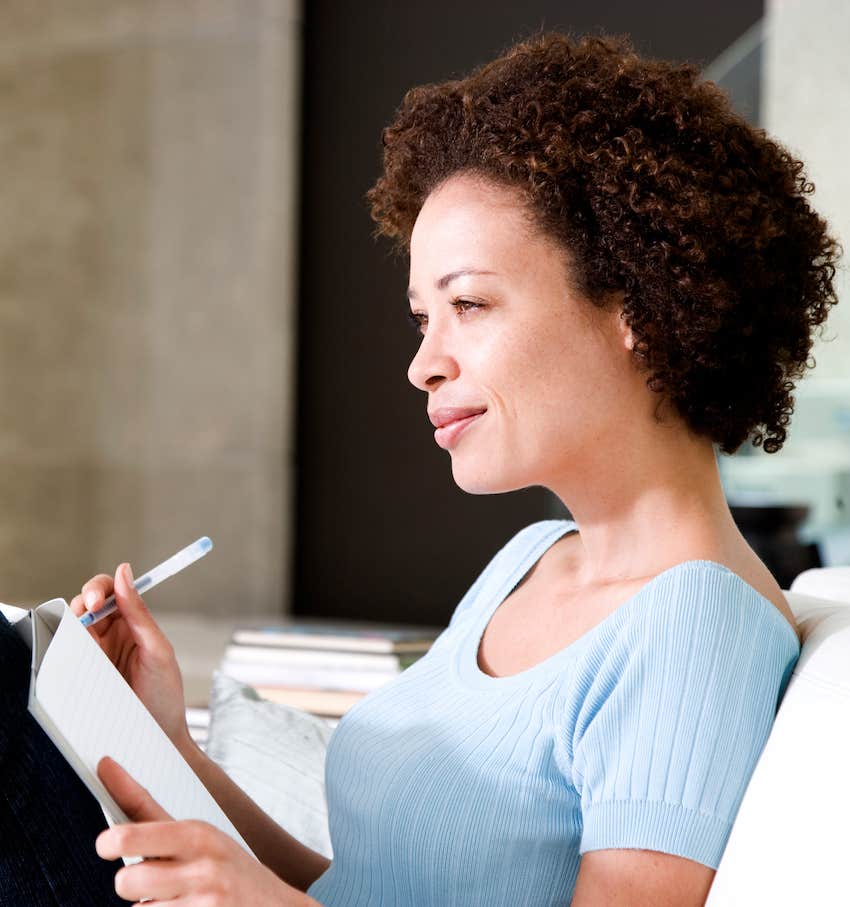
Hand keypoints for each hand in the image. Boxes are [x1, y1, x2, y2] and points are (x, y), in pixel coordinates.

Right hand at [70, 564, 190, 749]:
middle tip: (88, 613)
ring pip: (74, 625)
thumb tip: (124, 572)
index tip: (99, 600)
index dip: (101, 588)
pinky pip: (67, 651)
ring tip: (81, 632)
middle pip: (88, 604)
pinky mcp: (81, 672)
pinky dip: (63, 645)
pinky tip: (71, 649)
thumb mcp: (157, 649)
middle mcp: (112, 634)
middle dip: (84, 601)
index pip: (112, 592)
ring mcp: (95, 653)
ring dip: (73, 622)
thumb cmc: (164, 695)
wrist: (157, 737)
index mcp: (134, 622)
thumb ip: (139, 612)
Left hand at [96, 757, 310, 905]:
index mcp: (196, 834)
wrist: (275, 906)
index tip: (105, 846)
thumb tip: (105, 765)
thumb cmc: (227, 867)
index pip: (134, 834)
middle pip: (126, 880)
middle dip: (130, 883)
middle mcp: (201, 867)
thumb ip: (147, 812)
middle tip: (148, 880)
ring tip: (179, 901)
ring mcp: (204, 903)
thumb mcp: (197, 835)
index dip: (109, 842)